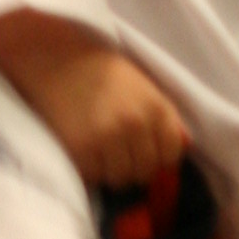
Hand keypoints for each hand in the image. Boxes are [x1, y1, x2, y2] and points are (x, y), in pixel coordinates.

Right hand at [0, 9, 187, 187]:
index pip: (171, 155)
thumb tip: (182, 147)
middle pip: (145, 172)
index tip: (143, 151)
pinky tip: (83, 150)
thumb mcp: (143, 86)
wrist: (57, 59)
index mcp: (157, 108)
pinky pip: (93, 176)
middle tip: (117, 153)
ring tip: (99, 152)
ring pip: (120, 179)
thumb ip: (164, 117)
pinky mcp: (82, 148)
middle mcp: (136, 125)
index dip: (157, 157)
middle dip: (133, 167)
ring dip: (110, 171)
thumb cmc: (101, 71)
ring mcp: (109, 138)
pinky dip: (89, 169)